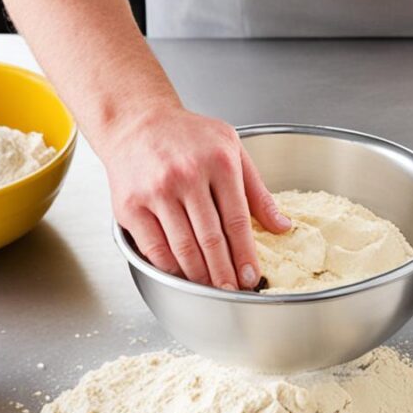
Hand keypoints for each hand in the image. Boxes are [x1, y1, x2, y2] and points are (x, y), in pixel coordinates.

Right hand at [102, 106, 290, 288]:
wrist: (134, 121)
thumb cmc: (188, 136)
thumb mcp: (232, 150)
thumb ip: (258, 191)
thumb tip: (282, 226)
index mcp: (218, 162)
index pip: (236, 219)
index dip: (245, 253)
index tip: (252, 275)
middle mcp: (185, 176)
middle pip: (210, 238)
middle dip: (224, 272)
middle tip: (234, 290)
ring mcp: (155, 192)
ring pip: (182, 247)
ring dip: (200, 275)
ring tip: (212, 288)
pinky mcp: (129, 206)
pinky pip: (154, 247)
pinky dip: (171, 267)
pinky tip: (184, 275)